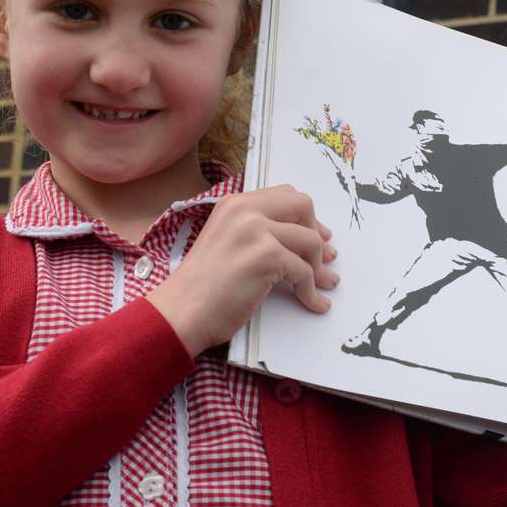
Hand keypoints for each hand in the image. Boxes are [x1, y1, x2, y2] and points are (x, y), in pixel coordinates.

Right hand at [147, 185, 337, 356]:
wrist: (180, 312)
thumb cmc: (200, 287)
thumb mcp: (224, 241)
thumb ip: (253, 231)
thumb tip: (301, 237)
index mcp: (234, 203)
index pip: (284, 195)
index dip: (305, 216)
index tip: (317, 235)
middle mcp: (246, 210)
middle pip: (303, 206)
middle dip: (318, 231)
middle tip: (325, 256)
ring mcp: (256, 231)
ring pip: (310, 241)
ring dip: (319, 267)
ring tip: (325, 283)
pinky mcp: (267, 256)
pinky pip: (305, 272)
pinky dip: (312, 291)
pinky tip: (315, 303)